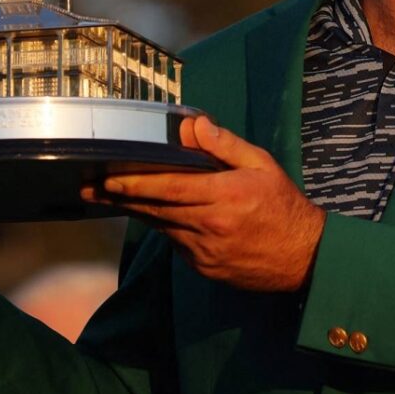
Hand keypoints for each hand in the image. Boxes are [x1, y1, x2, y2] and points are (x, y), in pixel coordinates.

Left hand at [82, 116, 325, 291]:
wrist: (303, 257)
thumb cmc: (283, 205)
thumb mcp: (261, 165)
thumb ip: (226, 145)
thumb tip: (194, 125)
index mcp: (224, 196)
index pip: (169, 188)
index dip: (135, 183)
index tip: (108, 178)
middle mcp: (210, 226)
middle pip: (155, 209)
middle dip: (120, 197)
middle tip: (90, 188)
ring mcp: (205, 251)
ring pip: (162, 227)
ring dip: (137, 212)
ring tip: (110, 197)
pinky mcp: (204, 267)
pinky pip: (176, 243)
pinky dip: (165, 227)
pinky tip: (156, 215)